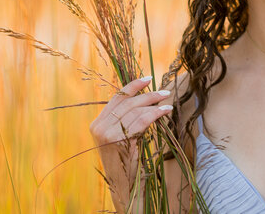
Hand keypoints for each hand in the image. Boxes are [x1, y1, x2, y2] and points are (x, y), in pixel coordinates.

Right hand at [90, 76, 172, 210]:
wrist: (123, 185)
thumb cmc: (125, 161)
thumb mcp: (119, 137)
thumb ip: (124, 119)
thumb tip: (144, 98)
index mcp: (97, 124)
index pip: (116, 98)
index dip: (133, 86)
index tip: (148, 78)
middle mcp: (99, 127)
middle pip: (128, 103)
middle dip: (148, 95)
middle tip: (164, 92)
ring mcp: (107, 134)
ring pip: (136, 111)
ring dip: (154, 104)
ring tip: (167, 102)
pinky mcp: (119, 141)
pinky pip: (141, 121)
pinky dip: (155, 114)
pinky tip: (165, 111)